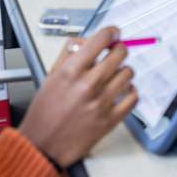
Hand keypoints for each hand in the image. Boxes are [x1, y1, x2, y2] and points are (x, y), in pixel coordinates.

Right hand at [18, 27, 137, 167]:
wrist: (43, 145)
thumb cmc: (45, 112)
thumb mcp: (51, 75)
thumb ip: (69, 55)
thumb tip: (87, 41)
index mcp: (72, 71)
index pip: (100, 40)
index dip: (110, 32)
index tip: (113, 32)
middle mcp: (88, 84)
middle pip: (119, 53)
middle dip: (119, 49)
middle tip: (115, 52)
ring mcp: (102, 102)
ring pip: (128, 73)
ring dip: (123, 70)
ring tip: (115, 74)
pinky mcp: (111, 119)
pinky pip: (133, 97)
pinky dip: (131, 91)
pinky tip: (122, 90)